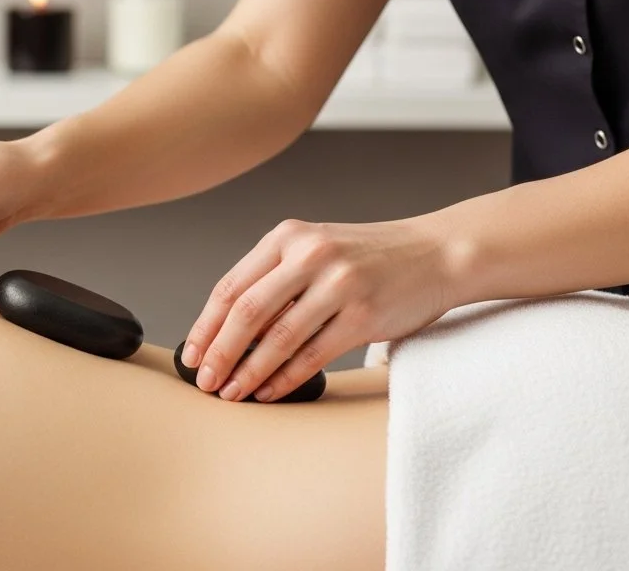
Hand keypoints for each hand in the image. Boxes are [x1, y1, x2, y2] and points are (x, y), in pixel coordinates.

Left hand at [179, 216, 458, 401]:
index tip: (191, 353)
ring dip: (249, 372)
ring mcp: (338, 284)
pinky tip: (269, 391)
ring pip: (278, 338)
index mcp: (287, 236)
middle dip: (220, 352)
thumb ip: (274, 277)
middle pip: (246, 312)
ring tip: (231, 392)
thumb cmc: (367, 258)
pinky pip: (313, 355)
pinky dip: (285, 378)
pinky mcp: (364, 314)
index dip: (205, 325)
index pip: (231, 286)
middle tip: (204, 380)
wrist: (437, 253)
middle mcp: (310, 254)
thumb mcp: (314, 249)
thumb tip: (225, 331)